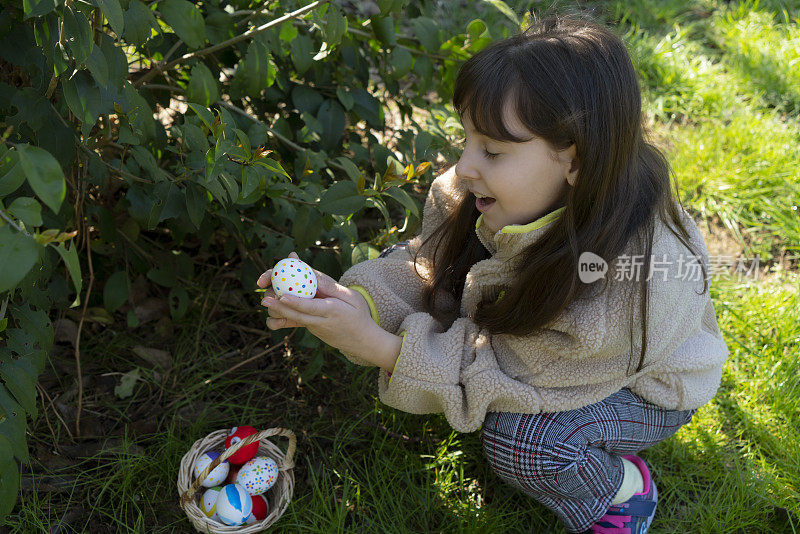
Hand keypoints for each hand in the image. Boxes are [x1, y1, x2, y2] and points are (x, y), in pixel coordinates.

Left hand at [256, 251, 372, 335]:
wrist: (362, 340)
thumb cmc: (359, 314)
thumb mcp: (352, 297)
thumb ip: (332, 288)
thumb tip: (314, 276)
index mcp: (332, 311)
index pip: (311, 307)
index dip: (296, 302)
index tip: (282, 296)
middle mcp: (321, 322)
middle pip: (297, 316)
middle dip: (279, 307)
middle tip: (264, 298)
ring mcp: (315, 328)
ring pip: (294, 320)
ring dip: (278, 312)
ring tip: (266, 301)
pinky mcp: (311, 330)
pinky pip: (296, 323)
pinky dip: (283, 317)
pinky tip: (273, 312)